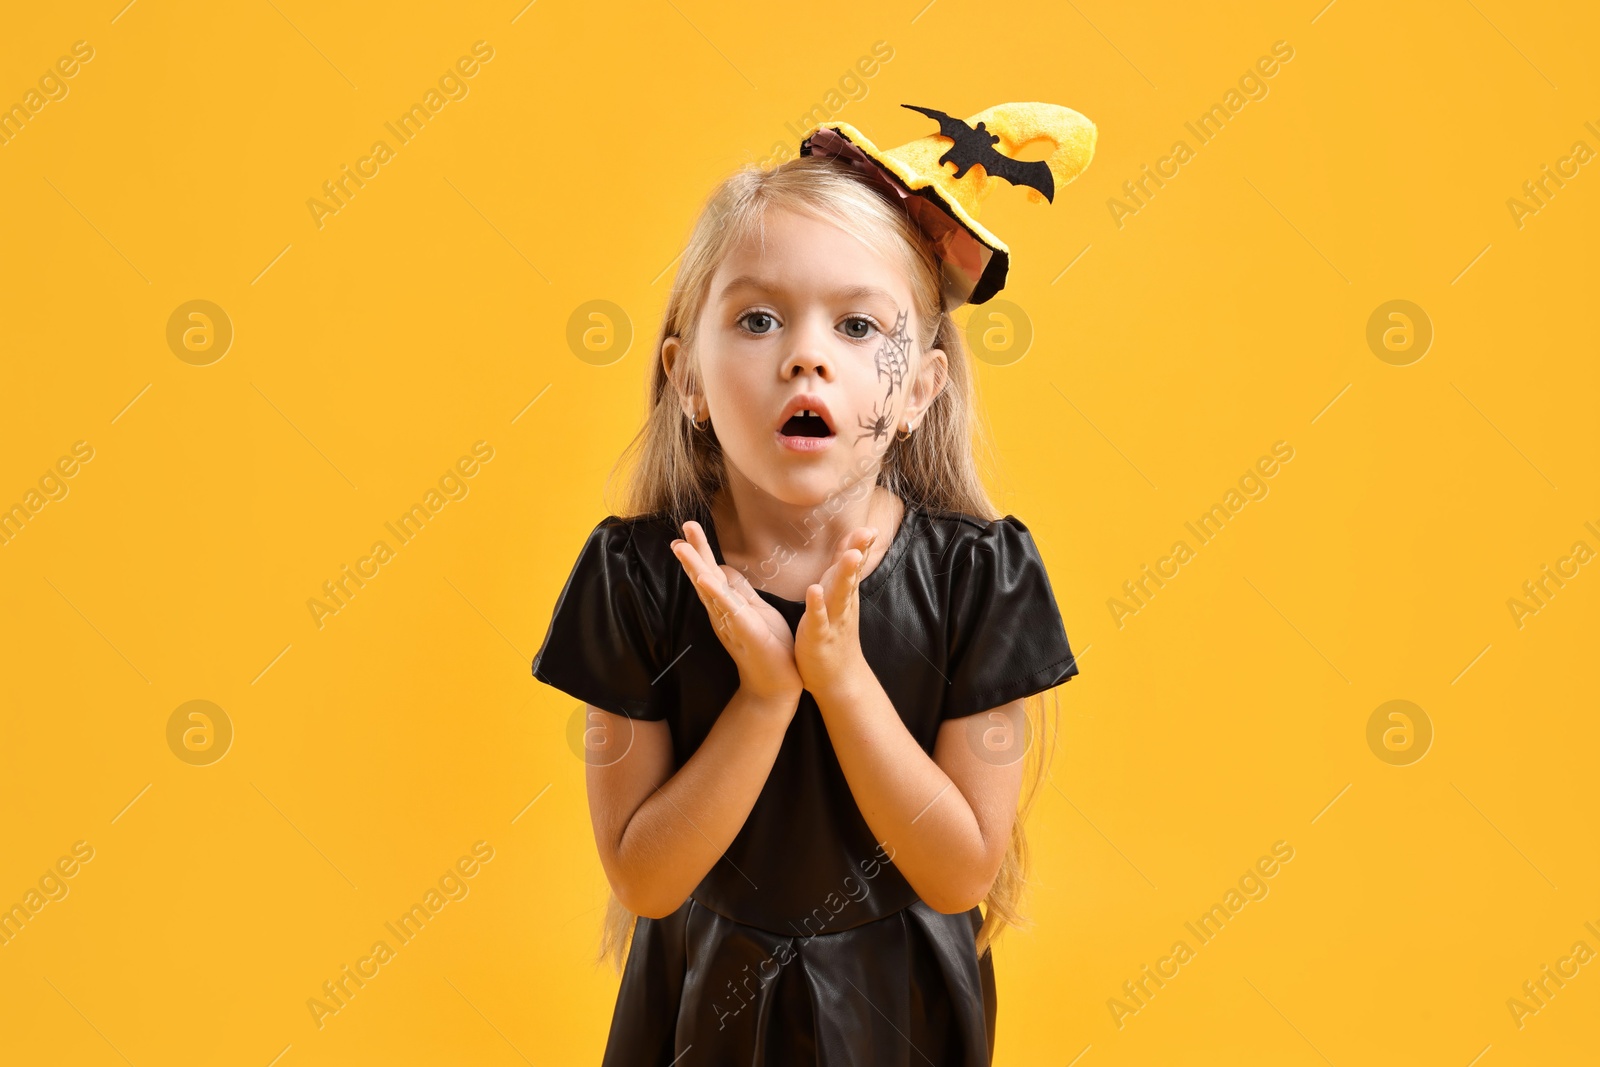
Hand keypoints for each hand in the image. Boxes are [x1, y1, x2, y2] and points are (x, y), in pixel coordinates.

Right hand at [670, 521, 801, 706]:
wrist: (778, 686)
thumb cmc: (769, 647)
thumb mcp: (755, 610)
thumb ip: (739, 590)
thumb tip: (721, 567)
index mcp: (727, 606)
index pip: (711, 573)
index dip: (700, 551)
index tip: (688, 527)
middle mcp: (723, 614)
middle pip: (704, 578)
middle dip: (693, 553)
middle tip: (682, 528)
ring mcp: (732, 625)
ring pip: (710, 593)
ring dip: (696, 569)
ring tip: (682, 548)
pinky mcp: (746, 635)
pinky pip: (730, 613)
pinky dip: (717, 596)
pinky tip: (706, 580)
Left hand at [794, 526, 877, 696]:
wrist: (839, 679)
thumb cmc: (836, 635)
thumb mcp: (841, 599)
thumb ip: (844, 572)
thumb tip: (852, 545)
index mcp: (844, 594)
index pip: (853, 565)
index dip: (860, 545)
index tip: (869, 526)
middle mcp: (842, 605)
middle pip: (851, 575)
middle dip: (857, 553)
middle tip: (866, 533)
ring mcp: (832, 621)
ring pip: (839, 594)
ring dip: (845, 575)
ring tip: (850, 556)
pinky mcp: (819, 637)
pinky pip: (818, 619)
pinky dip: (817, 605)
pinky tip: (813, 590)